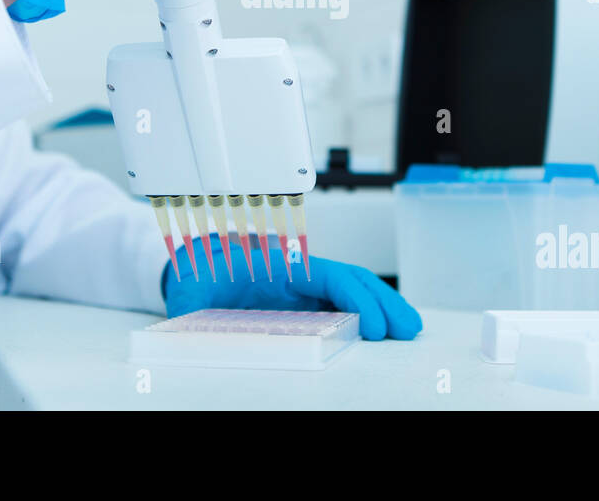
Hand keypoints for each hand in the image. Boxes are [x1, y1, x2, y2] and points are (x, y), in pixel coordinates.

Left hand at [163, 235, 422, 340]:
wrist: (192, 269)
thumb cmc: (196, 278)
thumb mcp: (191, 295)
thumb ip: (198, 311)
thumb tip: (196, 333)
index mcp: (276, 264)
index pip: (328, 276)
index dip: (356, 298)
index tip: (372, 325)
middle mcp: (297, 271)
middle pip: (351, 279)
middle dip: (383, 301)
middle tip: (408, 329)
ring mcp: (304, 285)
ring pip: (352, 289)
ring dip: (382, 306)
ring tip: (407, 329)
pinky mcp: (304, 299)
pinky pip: (342, 301)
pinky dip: (367, 312)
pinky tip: (382, 329)